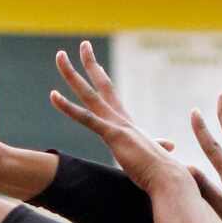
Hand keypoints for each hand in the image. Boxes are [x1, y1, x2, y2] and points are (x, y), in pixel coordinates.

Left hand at [50, 41, 187, 193]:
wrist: (169, 178)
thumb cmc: (162, 171)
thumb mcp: (153, 156)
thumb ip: (156, 147)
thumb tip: (169, 145)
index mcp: (127, 124)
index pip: (111, 96)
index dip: (102, 79)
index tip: (96, 65)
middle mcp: (121, 119)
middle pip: (102, 85)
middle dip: (90, 63)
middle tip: (83, 44)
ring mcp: (117, 125)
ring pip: (89, 94)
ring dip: (72, 74)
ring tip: (59, 55)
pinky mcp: (113, 136)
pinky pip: (86, 118)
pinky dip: (68, 107)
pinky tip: (53, 95)